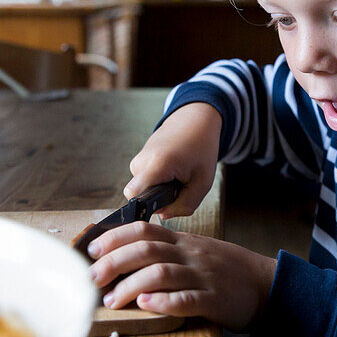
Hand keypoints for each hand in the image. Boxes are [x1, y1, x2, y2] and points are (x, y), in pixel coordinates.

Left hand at [87, 222, 275, 331]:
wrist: (266, 284)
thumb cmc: (226, 270)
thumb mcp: (197, 251)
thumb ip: (168, 251)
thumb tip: (127, 255)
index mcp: (183, 242)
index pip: (144, 230)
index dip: (115, 237)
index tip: (92, 249)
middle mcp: (190, 255)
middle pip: (146, 250)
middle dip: (114, 262)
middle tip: (92, 277)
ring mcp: (202, 276)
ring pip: (161, 273)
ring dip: (131, 286)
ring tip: (112, 300)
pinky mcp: (214, 300)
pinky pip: (187, 299)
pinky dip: (164, 301)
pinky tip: (147, 305)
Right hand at [125, 103, 220, 218]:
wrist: (194, 121)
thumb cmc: (201, 148)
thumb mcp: (202, 182)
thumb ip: (184, 205)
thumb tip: (163, 215)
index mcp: (157, 164)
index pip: (133, 196)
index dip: (145, 207)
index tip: (162, 206)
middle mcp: (142, 161)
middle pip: (141, 196)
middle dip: (160, 198)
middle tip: (181, 186)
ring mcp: (138, 159)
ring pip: (143, 188)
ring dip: (161, 188)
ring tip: (178, 175)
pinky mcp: (139, 159)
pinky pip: (145, 180)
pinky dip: (158, 180)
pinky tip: (172, 170)